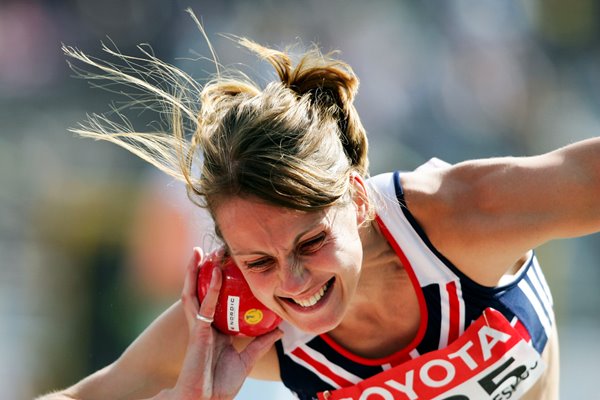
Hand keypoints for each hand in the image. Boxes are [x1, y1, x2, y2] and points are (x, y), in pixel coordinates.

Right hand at [163, 248, 282, 399]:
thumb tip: (279, 329)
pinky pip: (204, 303)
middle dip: (202, 270)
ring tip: (201, 252)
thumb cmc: (221, 384)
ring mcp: (197, 326)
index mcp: (213, 329)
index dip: (216, 283)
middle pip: (200, 291)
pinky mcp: (198, 330)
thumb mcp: (246, 359)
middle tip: (212, 251)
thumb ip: (260, 342)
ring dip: (196, 271)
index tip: (226, 266)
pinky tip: (214, 271)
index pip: (214, 300)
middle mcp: (202, 324)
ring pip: (193, 292)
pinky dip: (210, 286)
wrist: (207, 399)